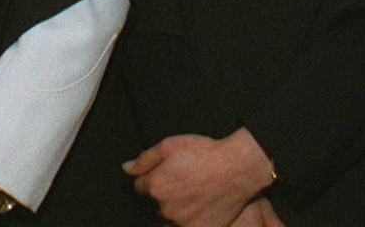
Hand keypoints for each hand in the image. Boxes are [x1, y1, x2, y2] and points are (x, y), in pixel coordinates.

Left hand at [125, 129, 275, 226]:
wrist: (238, 168)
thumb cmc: (205, 154)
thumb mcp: (170, 146)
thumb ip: (144, 159)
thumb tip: (126, 168)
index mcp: (156, 187)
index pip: (140, 187)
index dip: (152, 177)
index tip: (168, 172)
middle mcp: (166, 209)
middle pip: (157, 203)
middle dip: (166, 193)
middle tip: (186, 179)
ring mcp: (183, 223)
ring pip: (171, 216)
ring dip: (178, 207)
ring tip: (196, 191)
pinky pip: (187, 226)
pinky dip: (192, 217)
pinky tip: (202, 203)